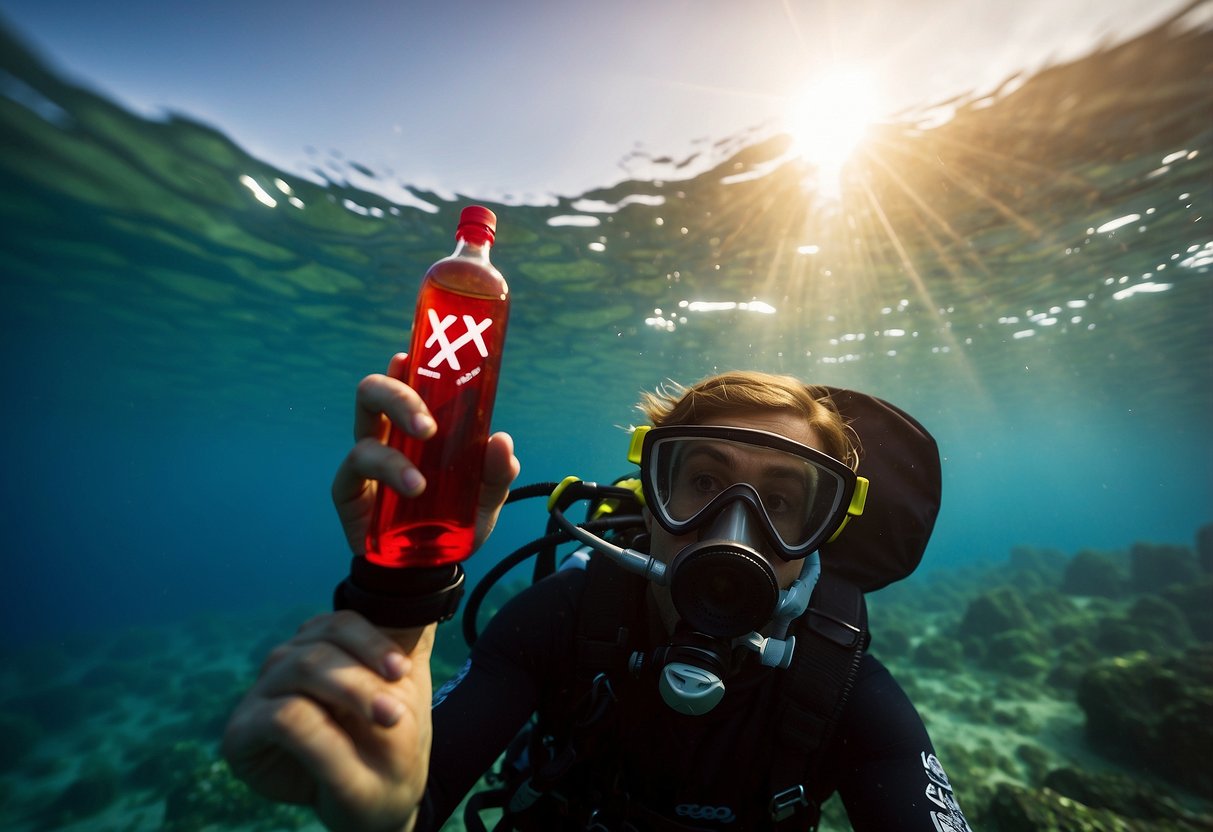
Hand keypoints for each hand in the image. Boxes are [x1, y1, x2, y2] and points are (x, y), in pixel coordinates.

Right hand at [223, 612, 434, 831]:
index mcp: (325, 645)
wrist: (379, 799)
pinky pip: (279, 717)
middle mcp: (288, 660)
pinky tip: (337, 752)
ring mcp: (263, 692)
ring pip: (299, 671)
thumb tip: (428, 590)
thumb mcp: (408, 691)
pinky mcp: (242, 730)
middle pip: (319, 647)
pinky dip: (316, 733)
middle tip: (395, 713)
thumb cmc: (390, 741)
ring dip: (348, 695)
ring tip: (385, 722)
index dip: (371, 641)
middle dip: (362, 679)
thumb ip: (412, 642)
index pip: (340, 622)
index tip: (402, 671)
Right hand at [331, 353, 520, 556]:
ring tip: (421, 482)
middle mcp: (386, 434)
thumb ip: (496, 471)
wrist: (428, 569)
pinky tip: (412, 489)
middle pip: (374, 392)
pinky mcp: (349, 490)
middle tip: (428, 426)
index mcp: (414, 426)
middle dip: (398, 396)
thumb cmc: (453, 521)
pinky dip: (387, 474)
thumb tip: (501, 440)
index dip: (405, 366)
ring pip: (363, 430)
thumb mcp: (485, 497)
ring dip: (393, 454)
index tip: (412, 356)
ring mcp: (364, 461)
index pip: (405, 383)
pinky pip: (356, 469)